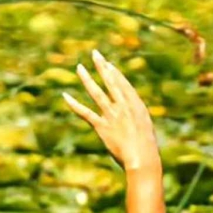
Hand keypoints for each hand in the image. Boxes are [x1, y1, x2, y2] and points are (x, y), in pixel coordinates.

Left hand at [64, 50, 160, 173]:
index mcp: (136, 106)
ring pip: (96, 92)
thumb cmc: (146, 148)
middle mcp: (123, 107)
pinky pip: (85, 113)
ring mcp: (111, 115)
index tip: (108, 64)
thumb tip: (130, 116)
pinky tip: (66, 96)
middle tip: (95, 54)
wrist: (142, 158)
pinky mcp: (101, 127)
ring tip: (79, 68)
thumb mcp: (145, 128)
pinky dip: (74, 104)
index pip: (123, 85)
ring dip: (87, 79)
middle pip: (111, 82)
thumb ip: (136, 119)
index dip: (115, 73)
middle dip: (102, 67)